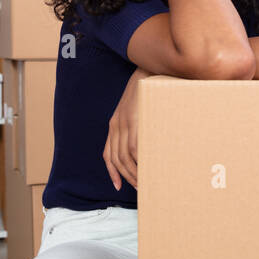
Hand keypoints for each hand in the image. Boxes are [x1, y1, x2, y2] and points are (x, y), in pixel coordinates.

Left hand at [103, 67, 148, 189]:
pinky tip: (147, 170)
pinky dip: (139, 162)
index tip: (118, 186)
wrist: (150, 69)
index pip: (108, 154)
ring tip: (146, 183)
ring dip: (135, 173)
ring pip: (125, 157)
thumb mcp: (138, 108)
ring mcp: (124, 123)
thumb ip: (139, 124)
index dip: (112, 172)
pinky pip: (134, 148)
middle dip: (127, 177)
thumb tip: (150, 141)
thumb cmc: (150, 90)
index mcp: (115, 123)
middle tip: (141, 189)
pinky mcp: (134, 121)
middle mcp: (116, 125)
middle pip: (117, 159)